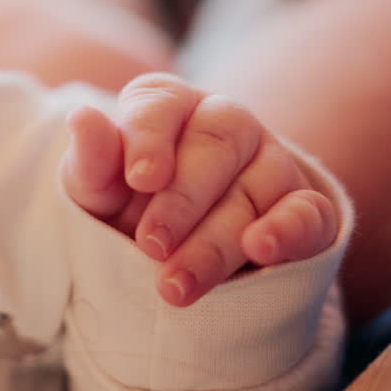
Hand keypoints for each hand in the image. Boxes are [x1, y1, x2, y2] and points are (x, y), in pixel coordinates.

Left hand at [63, 73, 336, 305]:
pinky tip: (261, 248)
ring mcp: (271, 163)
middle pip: (216, 147)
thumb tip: (82, 118)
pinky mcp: (303, 208)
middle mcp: (227, 123)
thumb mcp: (94, 188)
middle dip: (182, 201)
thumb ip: (92, 158)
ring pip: (254, 190)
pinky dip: (289, 230)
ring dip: (216, 241)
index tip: (140, 178)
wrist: (167, 256)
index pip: (163, 105)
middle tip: (151, 246)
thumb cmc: (125, 206)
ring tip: (177, 285)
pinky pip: (308, 213)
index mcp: (170, 105)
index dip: (151, 139)